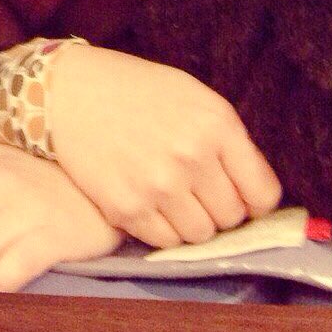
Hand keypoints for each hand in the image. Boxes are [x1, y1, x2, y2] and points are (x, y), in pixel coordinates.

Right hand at [49, 44, 281, 247]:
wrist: (69, 90)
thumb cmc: (135, 89)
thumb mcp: (192, 97)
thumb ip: (227, 141)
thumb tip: (255, 194)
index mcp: (216, 124)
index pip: (263, 194)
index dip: (253, 200)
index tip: (239, 195)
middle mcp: (191, 156)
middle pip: (231, 218)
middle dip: (218, 208)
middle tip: (195, 189)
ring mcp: (158, 185)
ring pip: (200, 235)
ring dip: (190, 221)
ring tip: (169, 195)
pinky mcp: (126, 207)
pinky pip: (164, 241)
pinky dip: (160, 228)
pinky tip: (146, 200)